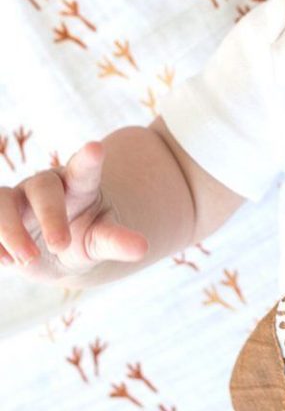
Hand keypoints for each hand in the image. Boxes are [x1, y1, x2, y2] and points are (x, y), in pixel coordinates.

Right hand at [0, 141, 147, 283]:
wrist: (56, 251)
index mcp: (79, 186)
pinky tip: (2, 261)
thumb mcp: (101, 241)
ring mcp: (16, 200)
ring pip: (2, 201)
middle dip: (50, 216)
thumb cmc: (85, 236)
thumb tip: (144, 248)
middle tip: (60, 245)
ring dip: (10, 230)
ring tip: (27, 260)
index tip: (96, 148)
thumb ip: (117, 241)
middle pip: (43, 187)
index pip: (84, 170)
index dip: (88, 159)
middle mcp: (45, 187)